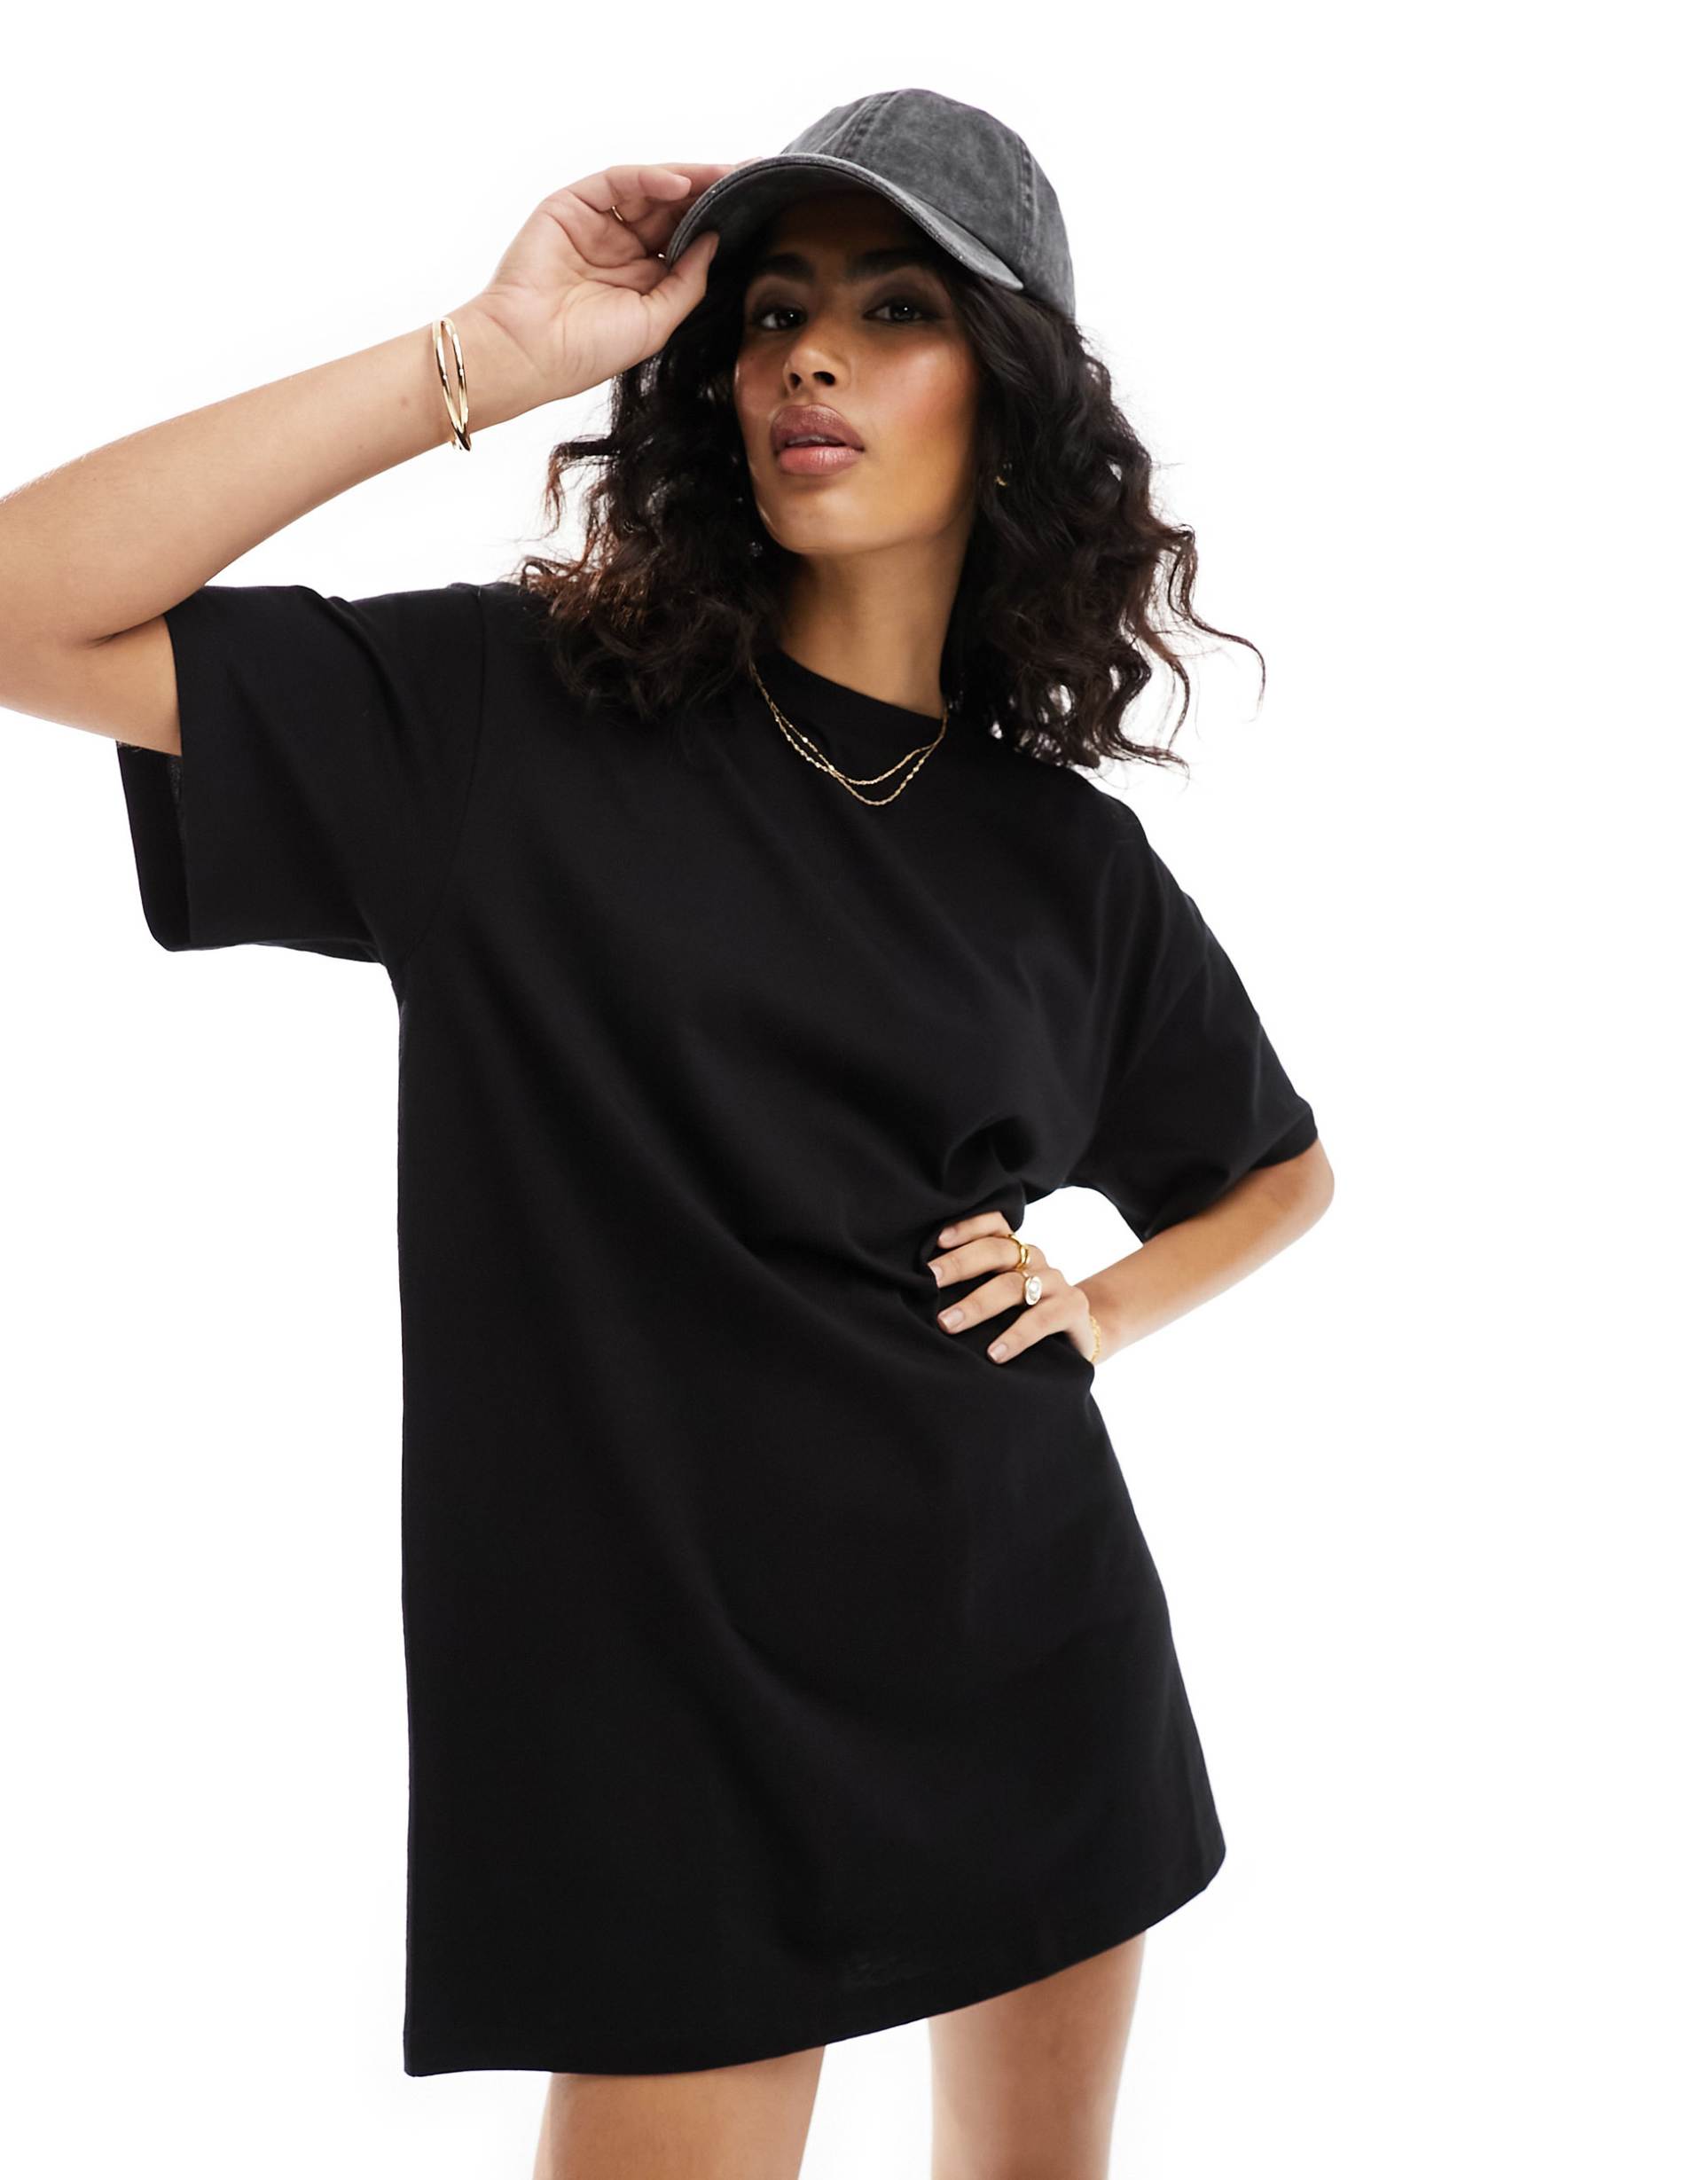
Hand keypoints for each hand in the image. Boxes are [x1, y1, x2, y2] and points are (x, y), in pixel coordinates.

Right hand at [464, 161, 748, 403]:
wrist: (530, 351)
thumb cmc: (587, 350)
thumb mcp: (657, 321)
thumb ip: (688, 280)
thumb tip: (716, 240)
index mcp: (640, 277)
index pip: (685, 238)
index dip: (718, 221)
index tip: (756, 207)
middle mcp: (620, 246)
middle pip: (672, 208)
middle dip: (710, 191)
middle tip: (751, 173)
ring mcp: (596, 224)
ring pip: (648, 189)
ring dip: (688, 179)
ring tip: (725, 173)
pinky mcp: (571, 206)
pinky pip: (616, 182)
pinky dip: (648, 178)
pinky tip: (680, 183)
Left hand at [926, 1210, 1098, 1365]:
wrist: (1081, 1337)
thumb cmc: (1026, 1314)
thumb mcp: (1002, 1295)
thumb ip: (975, 1285)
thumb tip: (921, 1289)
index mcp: (1016, 1250)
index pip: (994, 1225)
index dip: (967, 1227)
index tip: (937, 1241)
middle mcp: (1036, 1259)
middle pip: (996, 1252)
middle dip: (959, 1265)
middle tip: (929, 1282)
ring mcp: (1055, 1282)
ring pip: (1012, 1286)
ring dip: (977, 1305)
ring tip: (948, 1323)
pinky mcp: (1071, 1309)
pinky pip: (1041, 1320)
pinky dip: (1015, 1336)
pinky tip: (994, 1353)